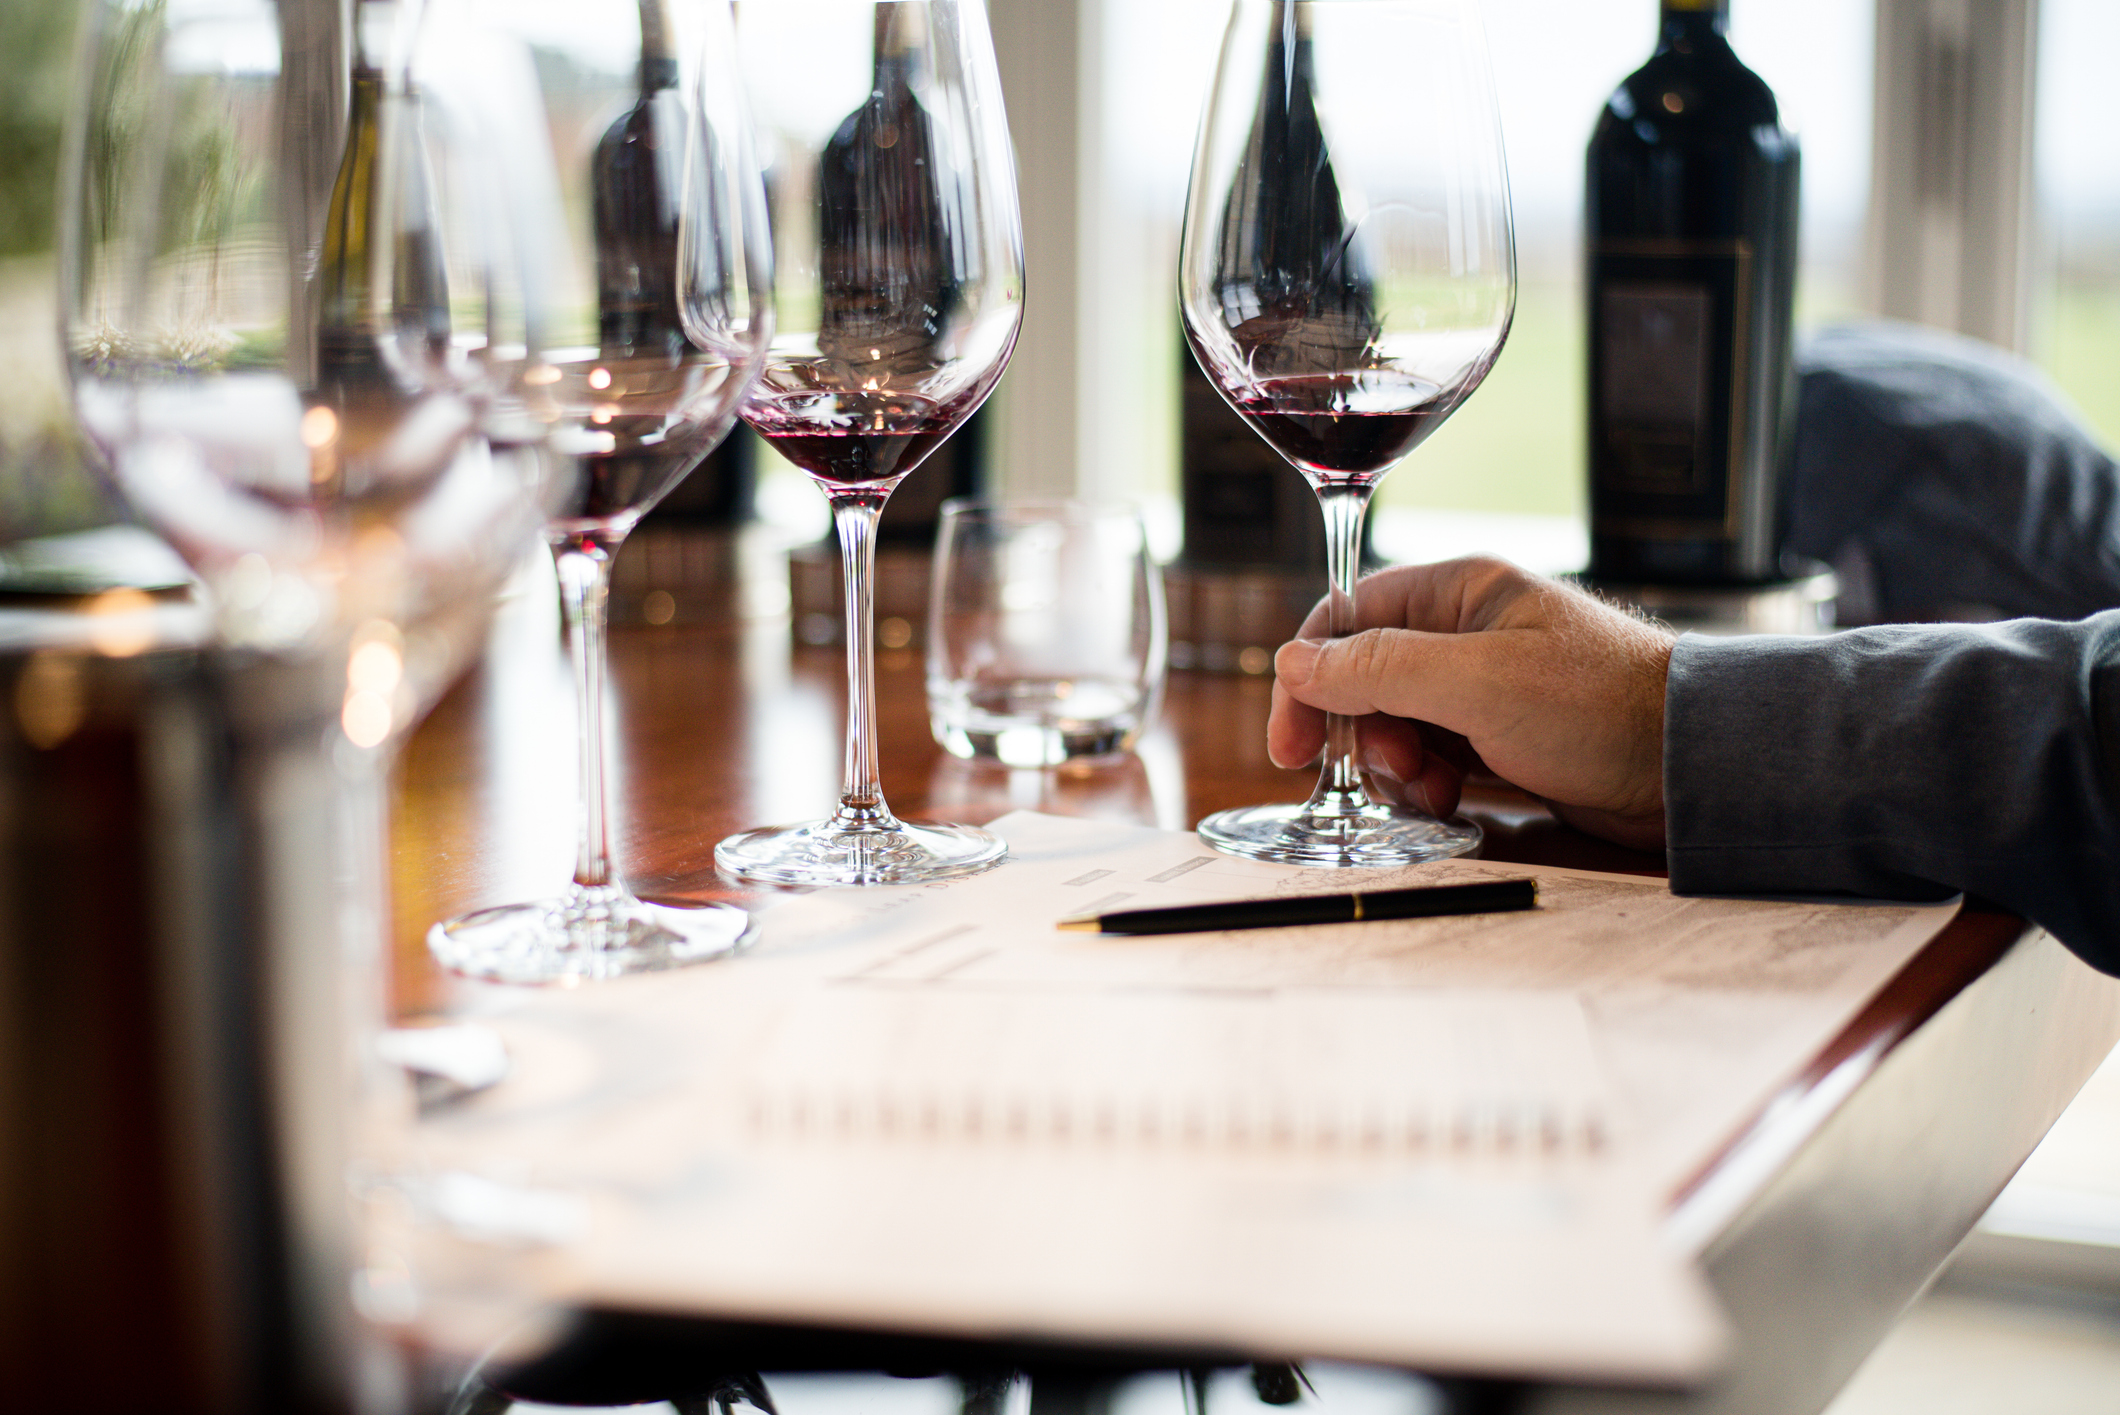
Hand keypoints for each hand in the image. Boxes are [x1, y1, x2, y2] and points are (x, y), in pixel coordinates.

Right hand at [1268, 557, 1674, 851]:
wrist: (1693, 765)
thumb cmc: (1602, 705)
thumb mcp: (1476, 683)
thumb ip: (1378, 669)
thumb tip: (1294, 663)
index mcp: (1459, 593)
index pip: (1348, 619)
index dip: (1310, 680)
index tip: (1291, 743)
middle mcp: (1466, 634)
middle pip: (1365, 680)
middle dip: (1363, 734)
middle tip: (1390, 771)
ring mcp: (1485, 689)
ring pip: (1396, 727)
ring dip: (1398, 767)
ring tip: (1436, 789)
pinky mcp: (1503, 739)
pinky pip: (1434, 758)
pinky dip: (1430, 785)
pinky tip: (1455, 801)